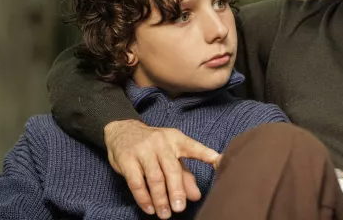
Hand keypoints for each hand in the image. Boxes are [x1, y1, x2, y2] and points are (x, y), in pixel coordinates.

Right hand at [104, 120, 220, 218]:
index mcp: (176, 139)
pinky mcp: (127, 159)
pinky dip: (144, 198)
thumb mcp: (171, 155)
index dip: (206, 154)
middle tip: (180, 208)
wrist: (123, 131)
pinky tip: (150, 208)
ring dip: (160, 199)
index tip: (218, 161)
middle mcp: (161, 142)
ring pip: (154, 178)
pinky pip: (136, 182)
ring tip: (165, 214)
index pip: (193, 147)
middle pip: (172, 169)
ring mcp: (143, 150)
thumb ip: (184, 174)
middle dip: (177, 191)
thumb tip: (196, 195)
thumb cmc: (153, 146)